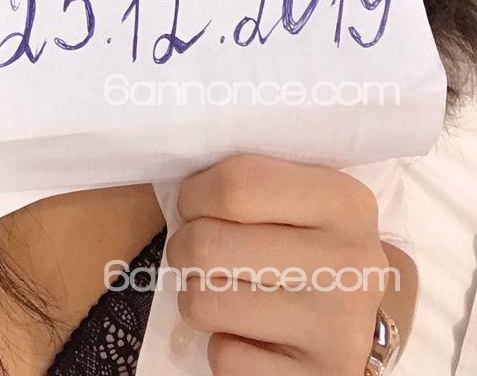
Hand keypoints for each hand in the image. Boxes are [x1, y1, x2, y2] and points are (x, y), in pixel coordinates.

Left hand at [164, 153, 389, 374]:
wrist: (357, 325)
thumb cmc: (310, 245)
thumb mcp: (300, 197)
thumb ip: (251, 181)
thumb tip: (177, 177)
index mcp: (344, 201)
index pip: (235, 184)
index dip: (194, 194)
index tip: (193, 204)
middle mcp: (350, 263)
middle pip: (208, 245)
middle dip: (184, 248)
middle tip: (196, 252)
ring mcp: (339, 330)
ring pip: (204, 304)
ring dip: (197, 297)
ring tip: (221, 291)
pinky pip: (224, 359)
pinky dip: (224, 348)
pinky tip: (250, 336)